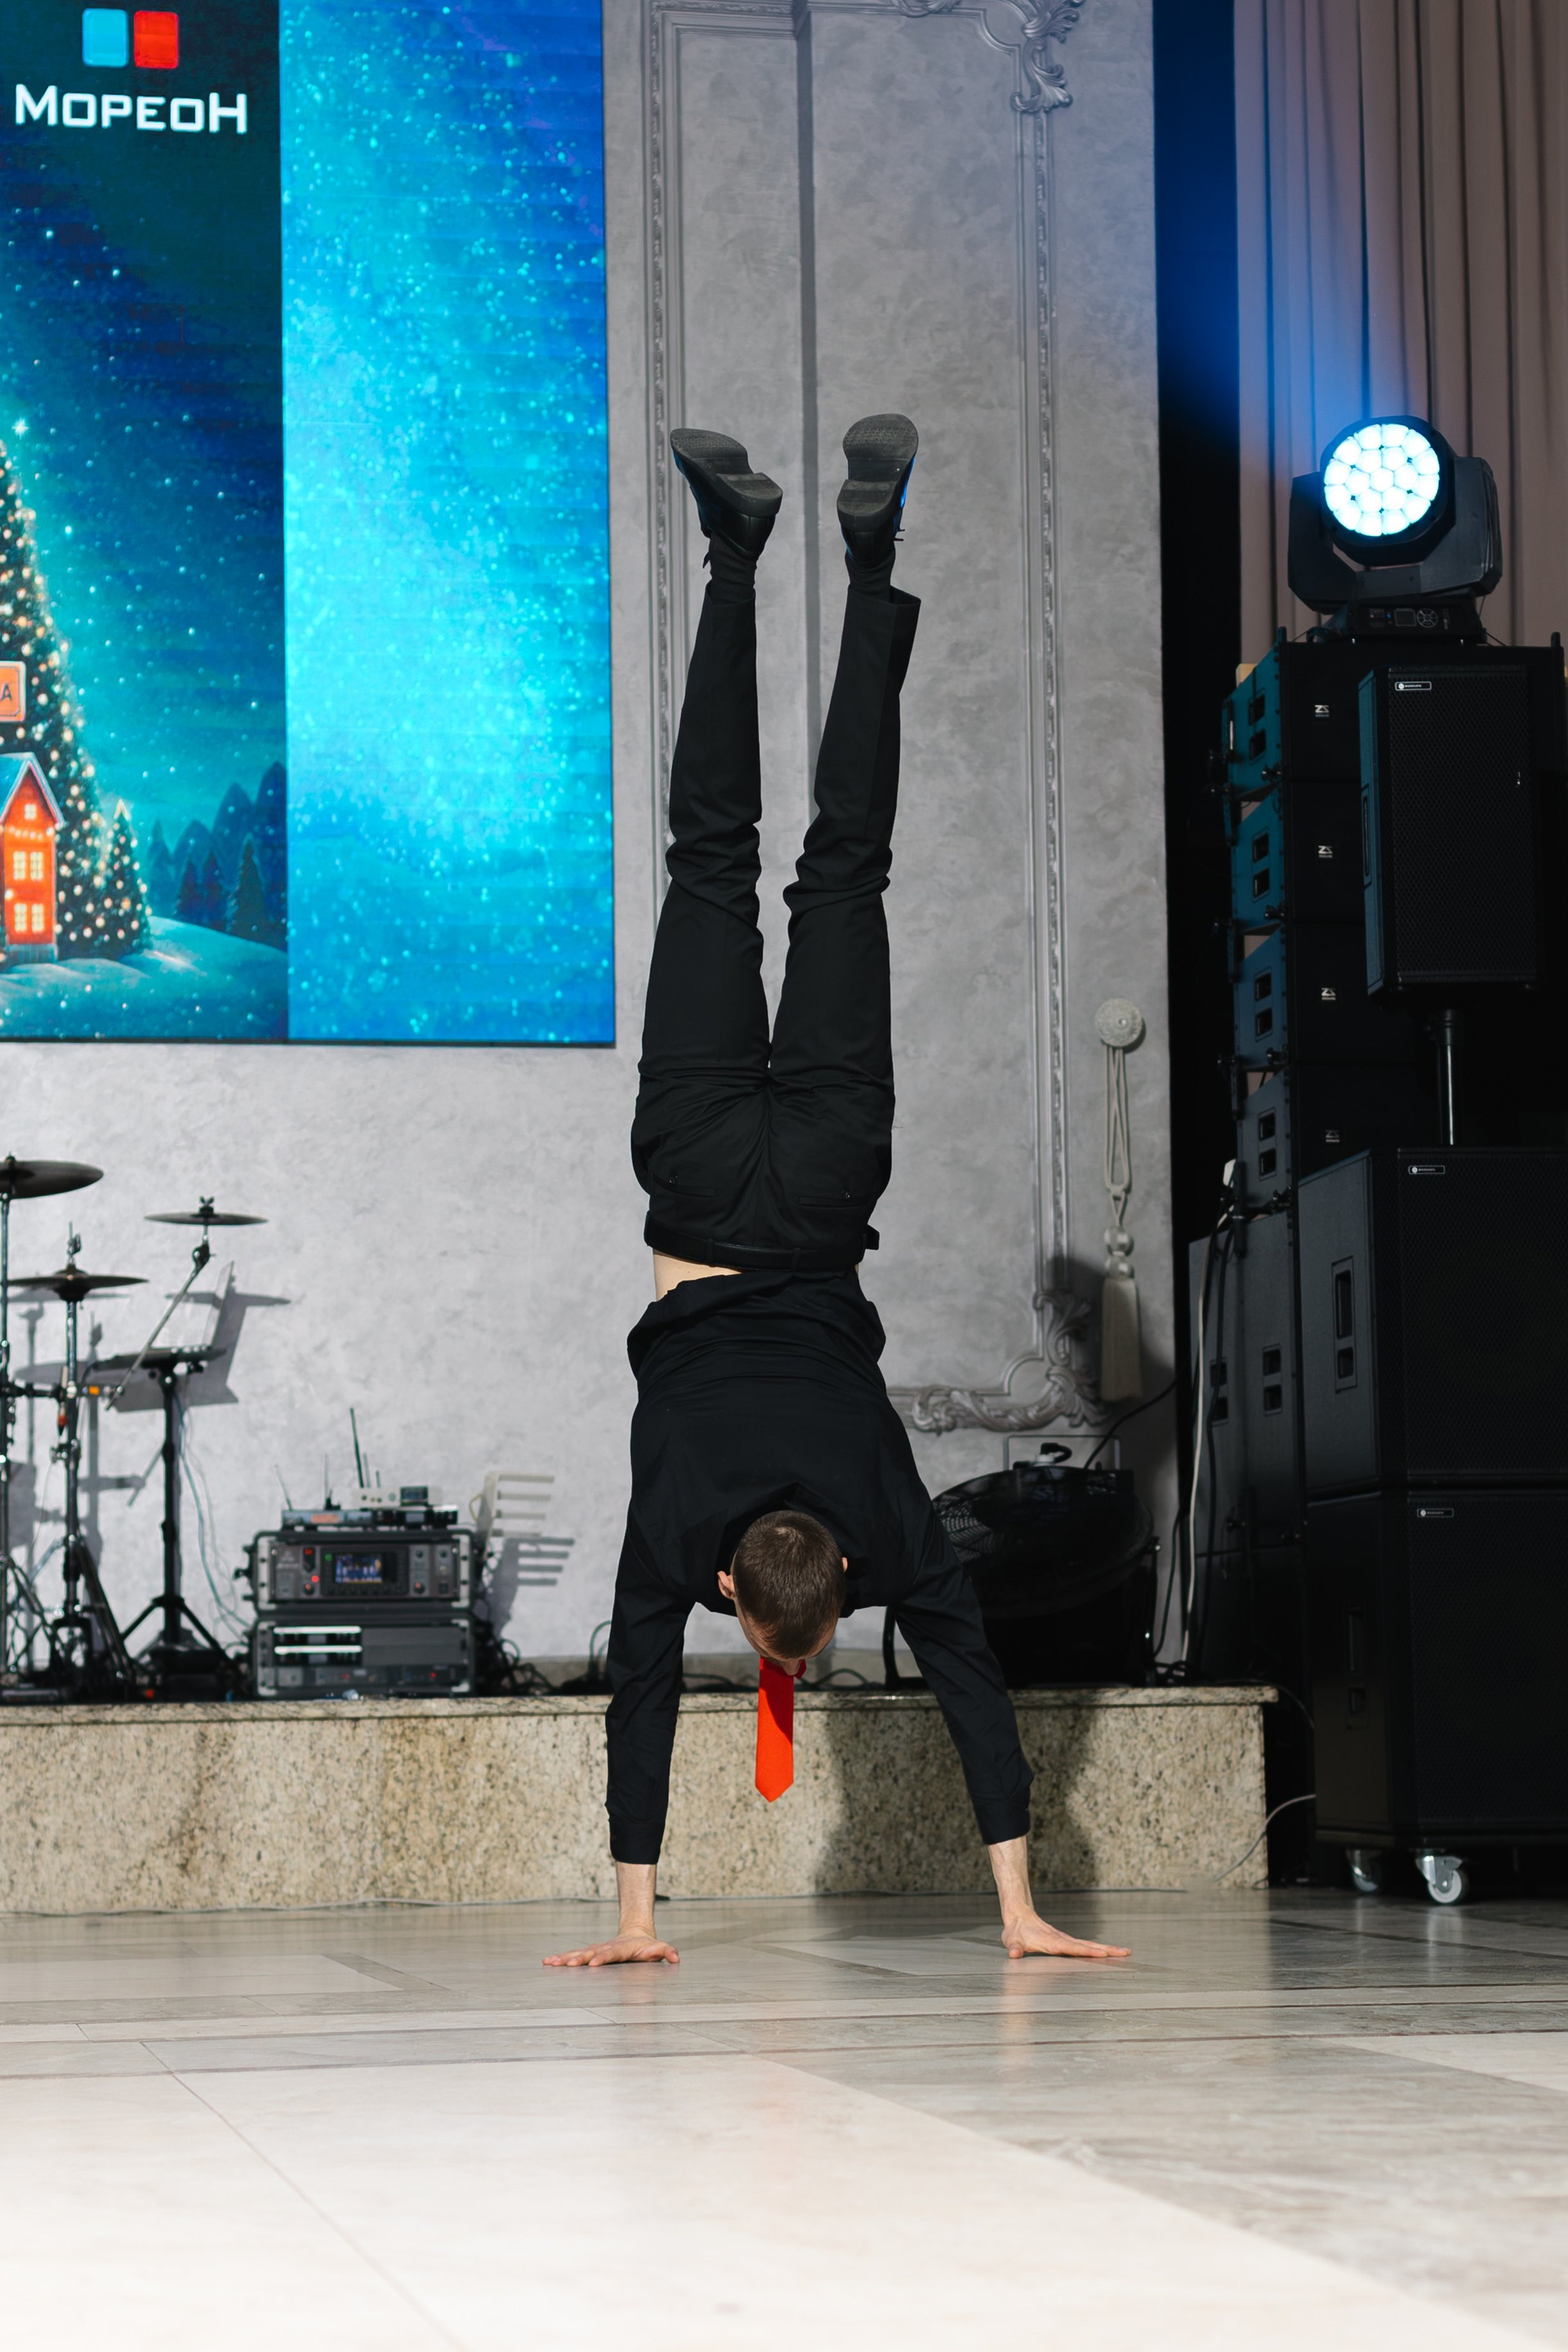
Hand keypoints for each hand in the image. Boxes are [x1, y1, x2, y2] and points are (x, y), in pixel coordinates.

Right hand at [542, 1932, 679, 1967]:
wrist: (636, 1933)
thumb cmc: (648, 1947)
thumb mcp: (659, 1949)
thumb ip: (666, 1952)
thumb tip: (676, 1957)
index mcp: (621, 1948)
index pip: (611, 1953)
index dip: (602, 1958)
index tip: (592, 1964)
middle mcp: (606, 1947)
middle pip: (590, 1952)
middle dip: (578, 1958)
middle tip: (566, 1964)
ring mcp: (597, 1949)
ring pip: (579, 1953)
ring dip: (565, 1957)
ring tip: (550, 1962)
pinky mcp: (590, 1953)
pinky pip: (574, 1955)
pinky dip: (561, 1958)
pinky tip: (547, 1962)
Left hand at [1001, 1912, 1128, 1961]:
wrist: (1019, 1915)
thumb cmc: (1015, 1931)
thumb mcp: (1011, 1941)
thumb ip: (1013, 1948)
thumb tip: (1014, 1954)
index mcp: (1053, 1943)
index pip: (1073, 1948)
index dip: (1087, 1952)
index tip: (1103, 1954)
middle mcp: (1063, 1941)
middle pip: (1089, 1946)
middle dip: (1108, 1950)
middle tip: (1126, 1953)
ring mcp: (1066, 1940)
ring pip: (1090, 1945)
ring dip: (1108, 1949)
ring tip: (1125, 1952)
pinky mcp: (1066, 1942)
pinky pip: (1086, 1946)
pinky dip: (1099, 1949)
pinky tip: (1107, 1953)